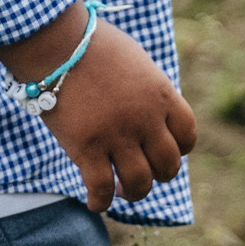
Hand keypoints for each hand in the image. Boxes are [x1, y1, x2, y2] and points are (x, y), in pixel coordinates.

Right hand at [0, 4, 196, 210]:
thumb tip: (146, 104)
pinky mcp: (87, 148)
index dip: (178, 149)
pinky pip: (101, 188)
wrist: (57, 42)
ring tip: (121, 190)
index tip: (161, 149)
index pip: (187, 136)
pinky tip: (96, 202)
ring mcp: (117, 136)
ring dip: (133, 192)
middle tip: (140, 172)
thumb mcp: (134, 60)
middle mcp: (145, 119)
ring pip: (139, 184)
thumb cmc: (91, 44)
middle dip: (157, 174)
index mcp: (161, 95)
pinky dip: (101, 202)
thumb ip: (146, 87)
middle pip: (167, 166)